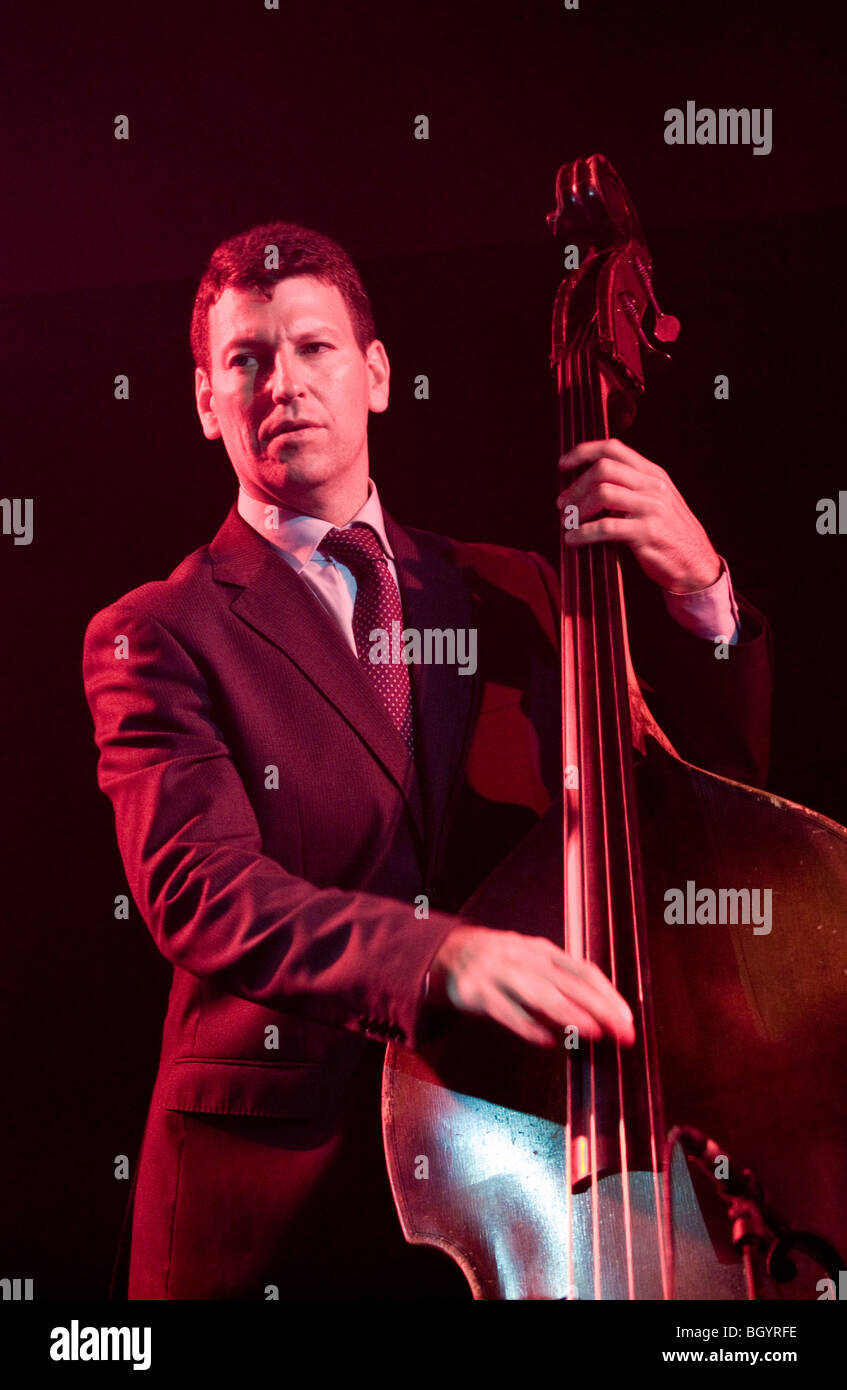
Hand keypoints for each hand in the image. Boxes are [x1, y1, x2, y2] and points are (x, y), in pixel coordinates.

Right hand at [428, 926, 635, 1047]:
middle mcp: (525, 958)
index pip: (584, 971)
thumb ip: (562, 987)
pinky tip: (546, 1040)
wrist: (448, 952)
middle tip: (622, 1031)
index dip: (608, 995)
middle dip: (599, 1008)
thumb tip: (599, 1016)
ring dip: (569, 1013)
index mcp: (544, 952)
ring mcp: (499, 973)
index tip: (627, 1020)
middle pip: (568, 983)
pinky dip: (527, 1025)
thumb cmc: (501, 963)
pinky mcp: (476, 991)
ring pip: (539, 993)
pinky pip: (505, 1010)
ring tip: (593, 1032)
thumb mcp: (533, 965)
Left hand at [558, 439, 720, 592]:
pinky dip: (583, 533)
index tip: (563, 464)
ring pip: (603, 493)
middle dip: (575, 486)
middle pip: (603, 469)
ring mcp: (652, 507)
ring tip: (567, 522)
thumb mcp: (655, 501)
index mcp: (653, 474)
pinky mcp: (647, 532)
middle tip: (562, 505)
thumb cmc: (669, 534)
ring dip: (577, 508)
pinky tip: (573, 540)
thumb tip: (587, 485)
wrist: (697, 564)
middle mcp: (653, 485)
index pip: (614, 448)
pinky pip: (607, 527)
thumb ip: (630, 488)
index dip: (583, 452)